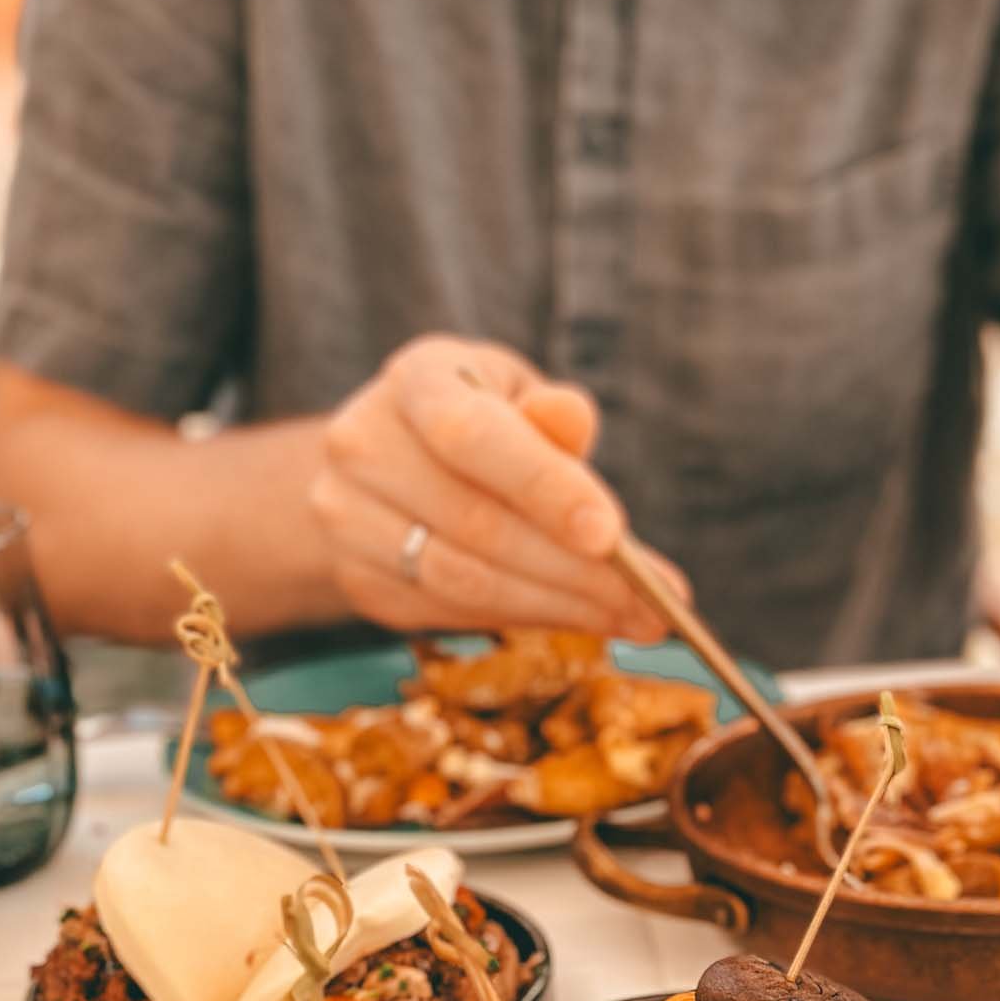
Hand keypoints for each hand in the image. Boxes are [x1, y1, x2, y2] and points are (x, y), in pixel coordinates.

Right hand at [312, 334, 682, 637]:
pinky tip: (582, 619)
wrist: (390, 462)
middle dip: (576, 570)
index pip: (473, 435)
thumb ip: (552, 416)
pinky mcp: (359, 580)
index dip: (545, 488)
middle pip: (476, 524)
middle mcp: (362, 444)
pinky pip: (451, 615)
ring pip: (464, 582)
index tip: (613, 536)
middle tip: (652, 601)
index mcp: (415, 379)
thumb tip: (572, 418)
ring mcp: (347, 518)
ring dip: (559, 608)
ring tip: (632, 618)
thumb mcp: (520, 397)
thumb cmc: (483, 421)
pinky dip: (526, 621)